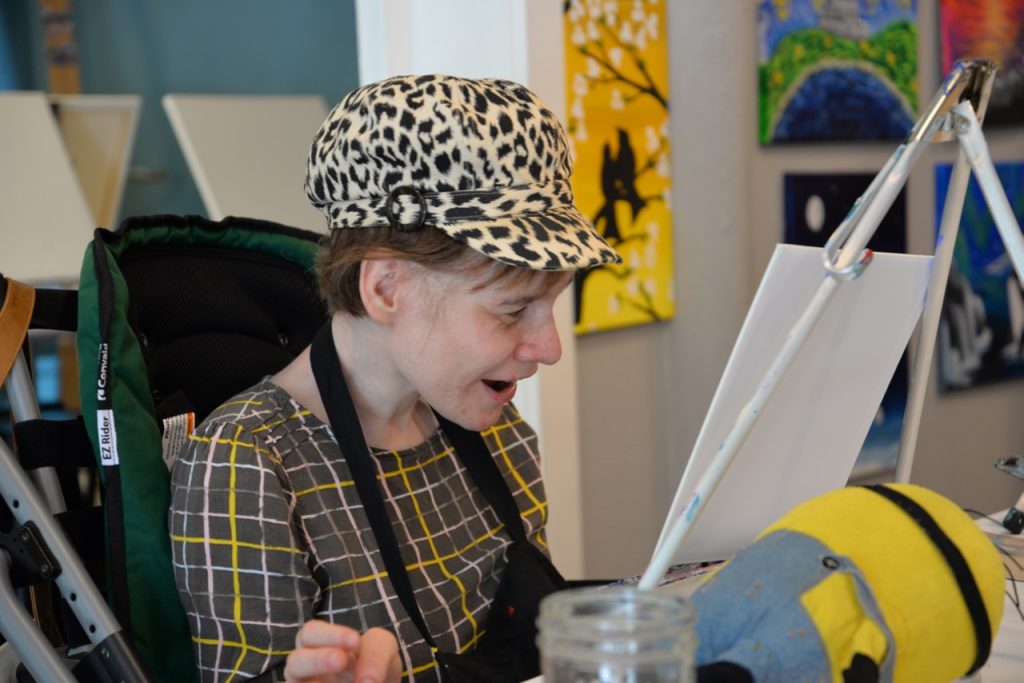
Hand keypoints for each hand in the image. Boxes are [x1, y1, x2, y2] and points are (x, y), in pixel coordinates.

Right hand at [284, 620, 400, 682]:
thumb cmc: (375, 664)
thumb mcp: (383, 648)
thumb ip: (375, 654)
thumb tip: (365, 682)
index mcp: (319, 645)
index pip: (310, 633)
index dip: (329, 635)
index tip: (355, 641)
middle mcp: (307, 669)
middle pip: (294, 661)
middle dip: (318, 659)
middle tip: (341, 660)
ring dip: (314, 676)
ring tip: (341, 678)